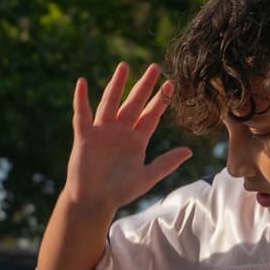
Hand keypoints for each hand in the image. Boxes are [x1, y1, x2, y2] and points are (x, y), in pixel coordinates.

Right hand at [64, 63, 192, 210]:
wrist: (94, 202)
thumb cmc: (119, 191)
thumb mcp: (146, 177)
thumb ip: (166, 163)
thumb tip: (189, 151)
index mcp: (136, 140)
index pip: (151, 115)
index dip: (160, 100)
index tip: (171, 84)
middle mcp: (120, 131)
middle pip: (134, 103)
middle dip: (144, 86)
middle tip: (155, 67)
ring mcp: (102, 132)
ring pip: (110, 103)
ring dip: (116, 85)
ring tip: (123, 67)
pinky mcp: (85, 137)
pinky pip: (82, 115)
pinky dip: (80, 100)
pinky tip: (82, 83)